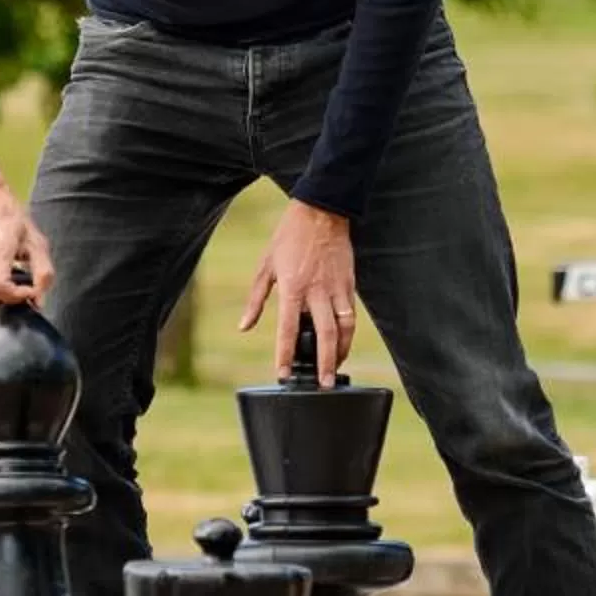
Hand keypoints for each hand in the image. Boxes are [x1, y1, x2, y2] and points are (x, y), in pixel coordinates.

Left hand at [241, 201, 356, 382]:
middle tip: (323, 384)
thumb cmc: (289, 237)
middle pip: (324, 334)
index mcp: (292, 287)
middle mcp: (317, 291)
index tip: (283, 374)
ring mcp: (336, 288)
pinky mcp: (349, 284)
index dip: (286, 354)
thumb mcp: (265, 265)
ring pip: (344, 327)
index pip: (288, 329)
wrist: (321, 211)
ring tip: (335, 369)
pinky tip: (342, 344)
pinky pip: (351, 314)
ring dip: (341, 351)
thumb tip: (244, 326)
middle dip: (324, 362)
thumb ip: (256, 299)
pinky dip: (348, 333)